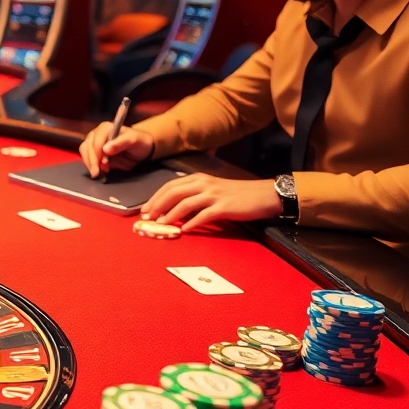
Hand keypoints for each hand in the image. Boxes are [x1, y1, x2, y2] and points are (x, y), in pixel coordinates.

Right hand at [79, 123, 154, 177]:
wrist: (141, 149)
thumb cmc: (139, 142)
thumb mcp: (133, 141)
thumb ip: (121, 143)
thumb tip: (105, 149)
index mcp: (105, 128)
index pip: (96, 142)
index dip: (97, 154)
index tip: (103, 164)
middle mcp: (96, 134)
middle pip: (86, 147)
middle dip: (91, 161)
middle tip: (96, 173)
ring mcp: (93, 142)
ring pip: (84, 152)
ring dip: (89, 164)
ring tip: (97, 173)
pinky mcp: (93, 152)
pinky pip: (87, 158)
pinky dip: (90, 166)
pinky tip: (99, 171)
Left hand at [141, 175, 282, 231]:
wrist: (264, 194)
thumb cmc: (237, 194)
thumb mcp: (212, 190)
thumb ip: (194, 197)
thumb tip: (174, 211)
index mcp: (199, 178)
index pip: (170, 186)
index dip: (154, 198)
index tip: (144, 210)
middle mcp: (204, 183)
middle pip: (173, 193)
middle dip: (157, 206)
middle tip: (147, 219)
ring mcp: (214, 195)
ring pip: (185, 204)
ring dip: (170, 215)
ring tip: (160, 225)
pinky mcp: (224, 207)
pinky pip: (203, 216)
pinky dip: (192, 224)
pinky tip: (184, 230)